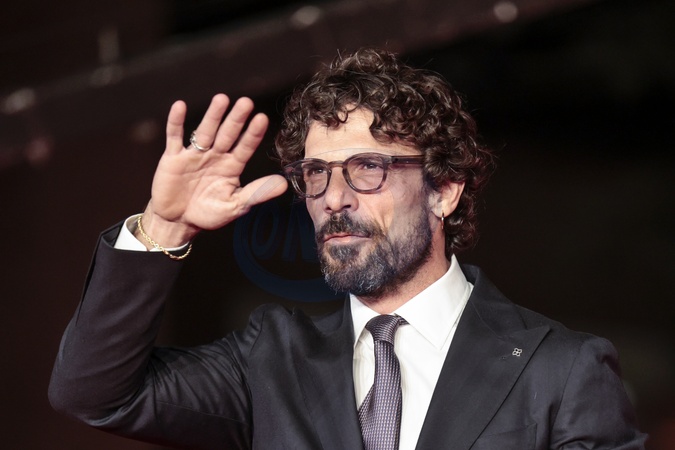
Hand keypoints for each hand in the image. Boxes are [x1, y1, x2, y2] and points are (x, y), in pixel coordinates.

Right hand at [139, 94, 287, 247]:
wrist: (178, 221)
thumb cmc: (209, 213)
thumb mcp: (235, 206)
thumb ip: (257, 193)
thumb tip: (284, 184)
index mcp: (232, 166)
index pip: (245, 147)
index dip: (253, 134)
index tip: (262, 118)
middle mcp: (215, 156)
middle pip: (227, 134)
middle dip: (236, 119)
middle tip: (246, 102)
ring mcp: (194, 155)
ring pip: (205, 132)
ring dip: (213, 116)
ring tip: (222, 99)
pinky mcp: (173, 158)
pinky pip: (175, 137)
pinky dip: (176, 122)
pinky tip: (180, 106)